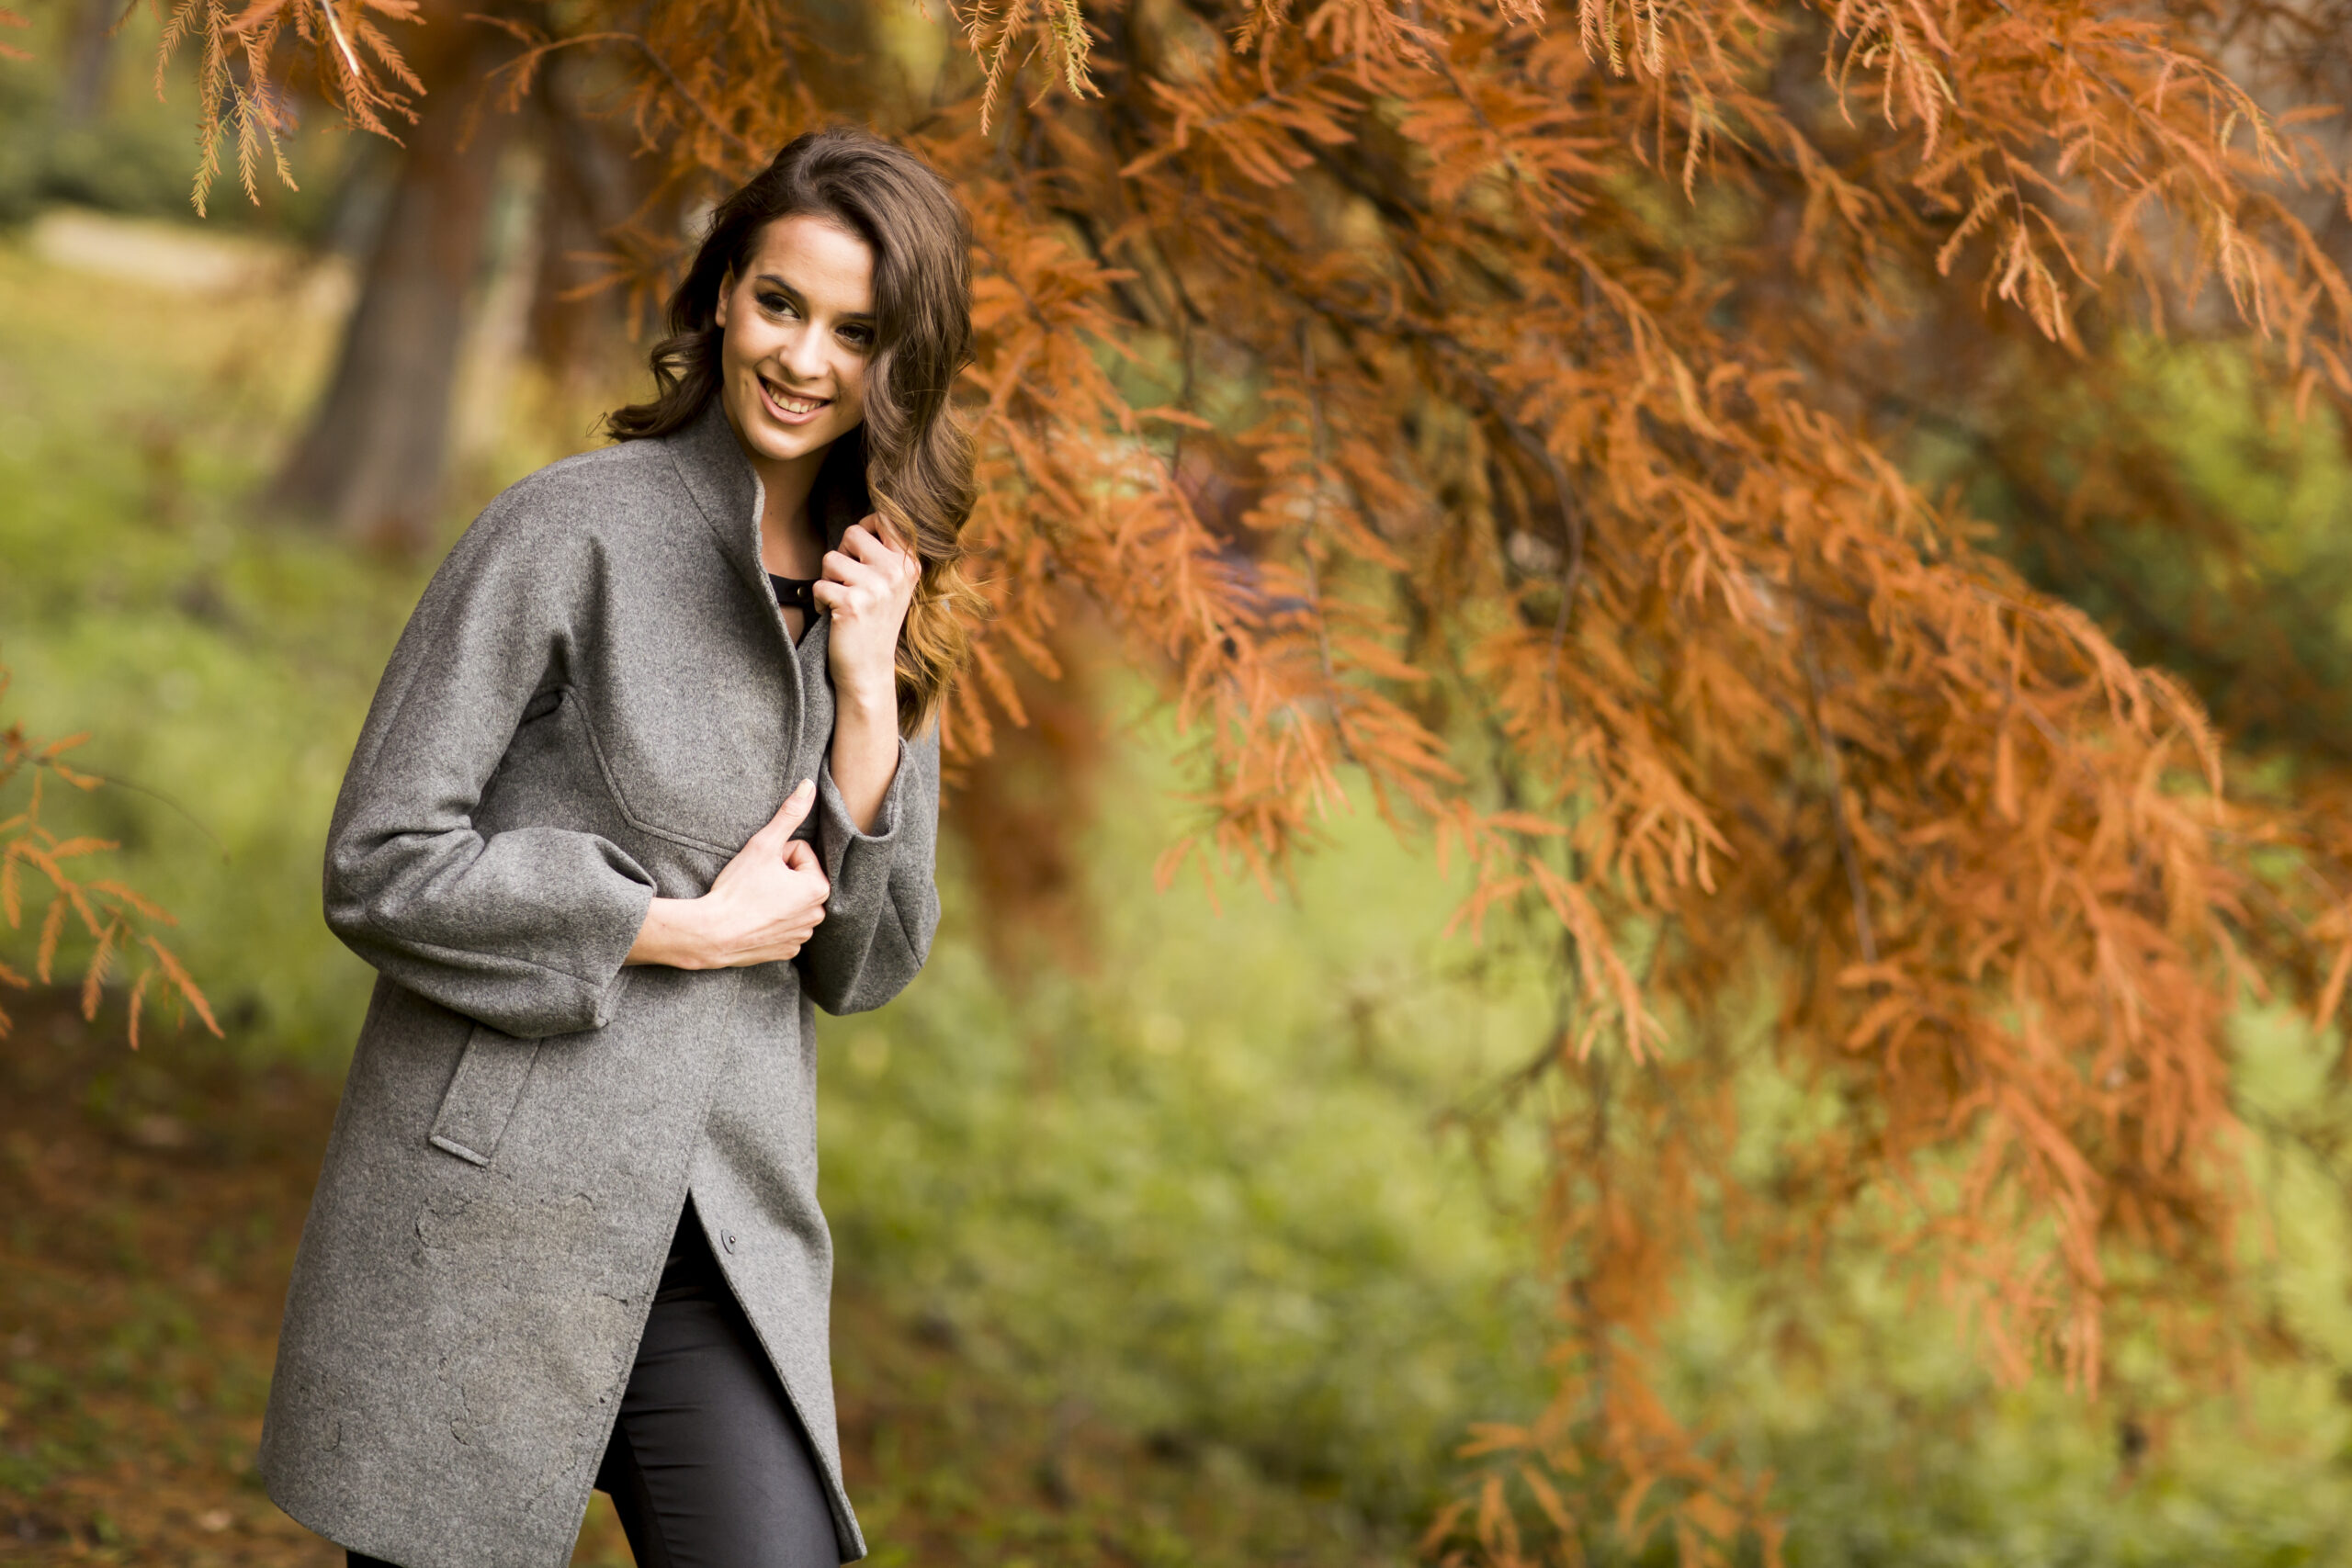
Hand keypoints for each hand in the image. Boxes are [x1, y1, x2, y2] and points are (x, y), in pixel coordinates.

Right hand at [627, 781, 831, 968]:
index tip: (760, 869)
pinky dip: (771, 921)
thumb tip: (809, 785)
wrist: (712, 933)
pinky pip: (784, 926)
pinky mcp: (787, 950)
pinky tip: (754, 920)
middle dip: (779, 876)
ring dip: (776, 897)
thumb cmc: (737, 888)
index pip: (800, 853)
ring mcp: (803, 935)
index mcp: (818, 888)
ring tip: (753, 902)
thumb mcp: (763, 845)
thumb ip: (789, 814)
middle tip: (755, 885)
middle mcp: (818, 914)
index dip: (777, 855)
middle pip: (798, 878)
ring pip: (791, 901)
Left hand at [812, 518, 917, 719]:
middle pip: (852, 533)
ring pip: (831, 558)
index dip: (864, 530)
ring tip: (842, 601)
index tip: (860, 555)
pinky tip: (833, 616)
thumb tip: (868, 520)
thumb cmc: (874, 624)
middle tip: (848, 581)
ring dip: (828, 580)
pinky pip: (819, 584)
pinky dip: (818, 601)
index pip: (885, 519)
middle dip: (842, 554)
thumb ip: (887, 554)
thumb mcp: (893, 586)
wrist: (870, 670)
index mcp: (910, 565)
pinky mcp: (852, 603)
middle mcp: (896, 572)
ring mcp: (876, 588)